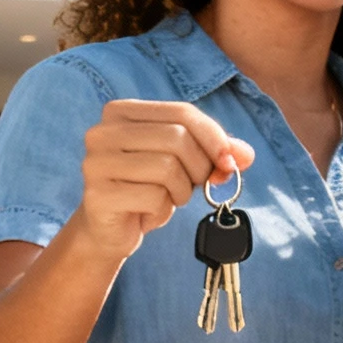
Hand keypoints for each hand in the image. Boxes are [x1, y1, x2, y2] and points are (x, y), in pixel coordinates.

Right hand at [71, 100, 257, 260]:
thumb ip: (216, 153)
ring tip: (167, 199)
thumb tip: (245, 155)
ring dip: (181, 191)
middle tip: (193, 187)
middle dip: (199, 168)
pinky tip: (149, 212)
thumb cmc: (148, 189)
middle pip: (177, 138)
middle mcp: (103, 131)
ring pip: (167, 168)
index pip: (182, 112)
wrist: (111, 231)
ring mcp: (96, 162)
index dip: (214, 138)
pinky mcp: (98, 194)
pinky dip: (162, 210)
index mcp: (122, 111)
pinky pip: (154, 197)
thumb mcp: (185, 164)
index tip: (228, 164)